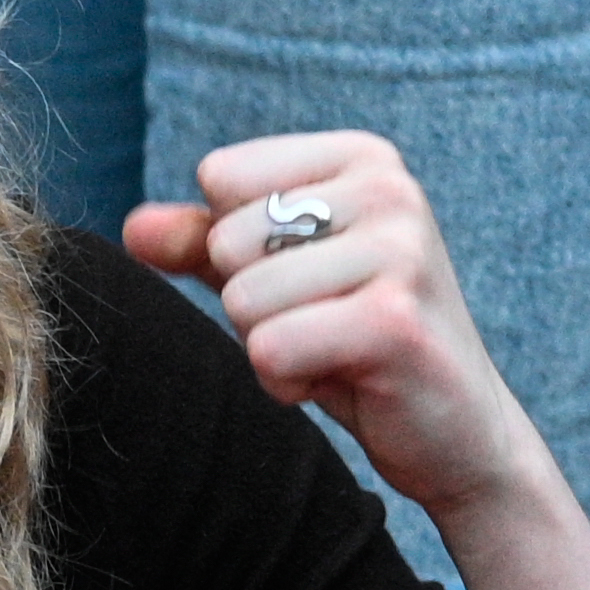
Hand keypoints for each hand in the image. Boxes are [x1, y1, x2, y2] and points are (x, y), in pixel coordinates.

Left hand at [127, 130, 551, 530]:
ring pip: (242, 299)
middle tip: (324, 325)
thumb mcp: (277, 280)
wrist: (457, 431)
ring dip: (272, 347)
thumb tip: (132, 228)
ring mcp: (399, 250)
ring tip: (335, 352)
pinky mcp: (392, 321)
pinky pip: (268, 349)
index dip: (237, 247)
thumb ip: (202, 244)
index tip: (306, 280)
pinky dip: (287, 382)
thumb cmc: (359, 344)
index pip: (222, 177)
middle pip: (227, 240)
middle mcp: (390, 187)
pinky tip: (345, 380)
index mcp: (362, 158)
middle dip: (255, 305)